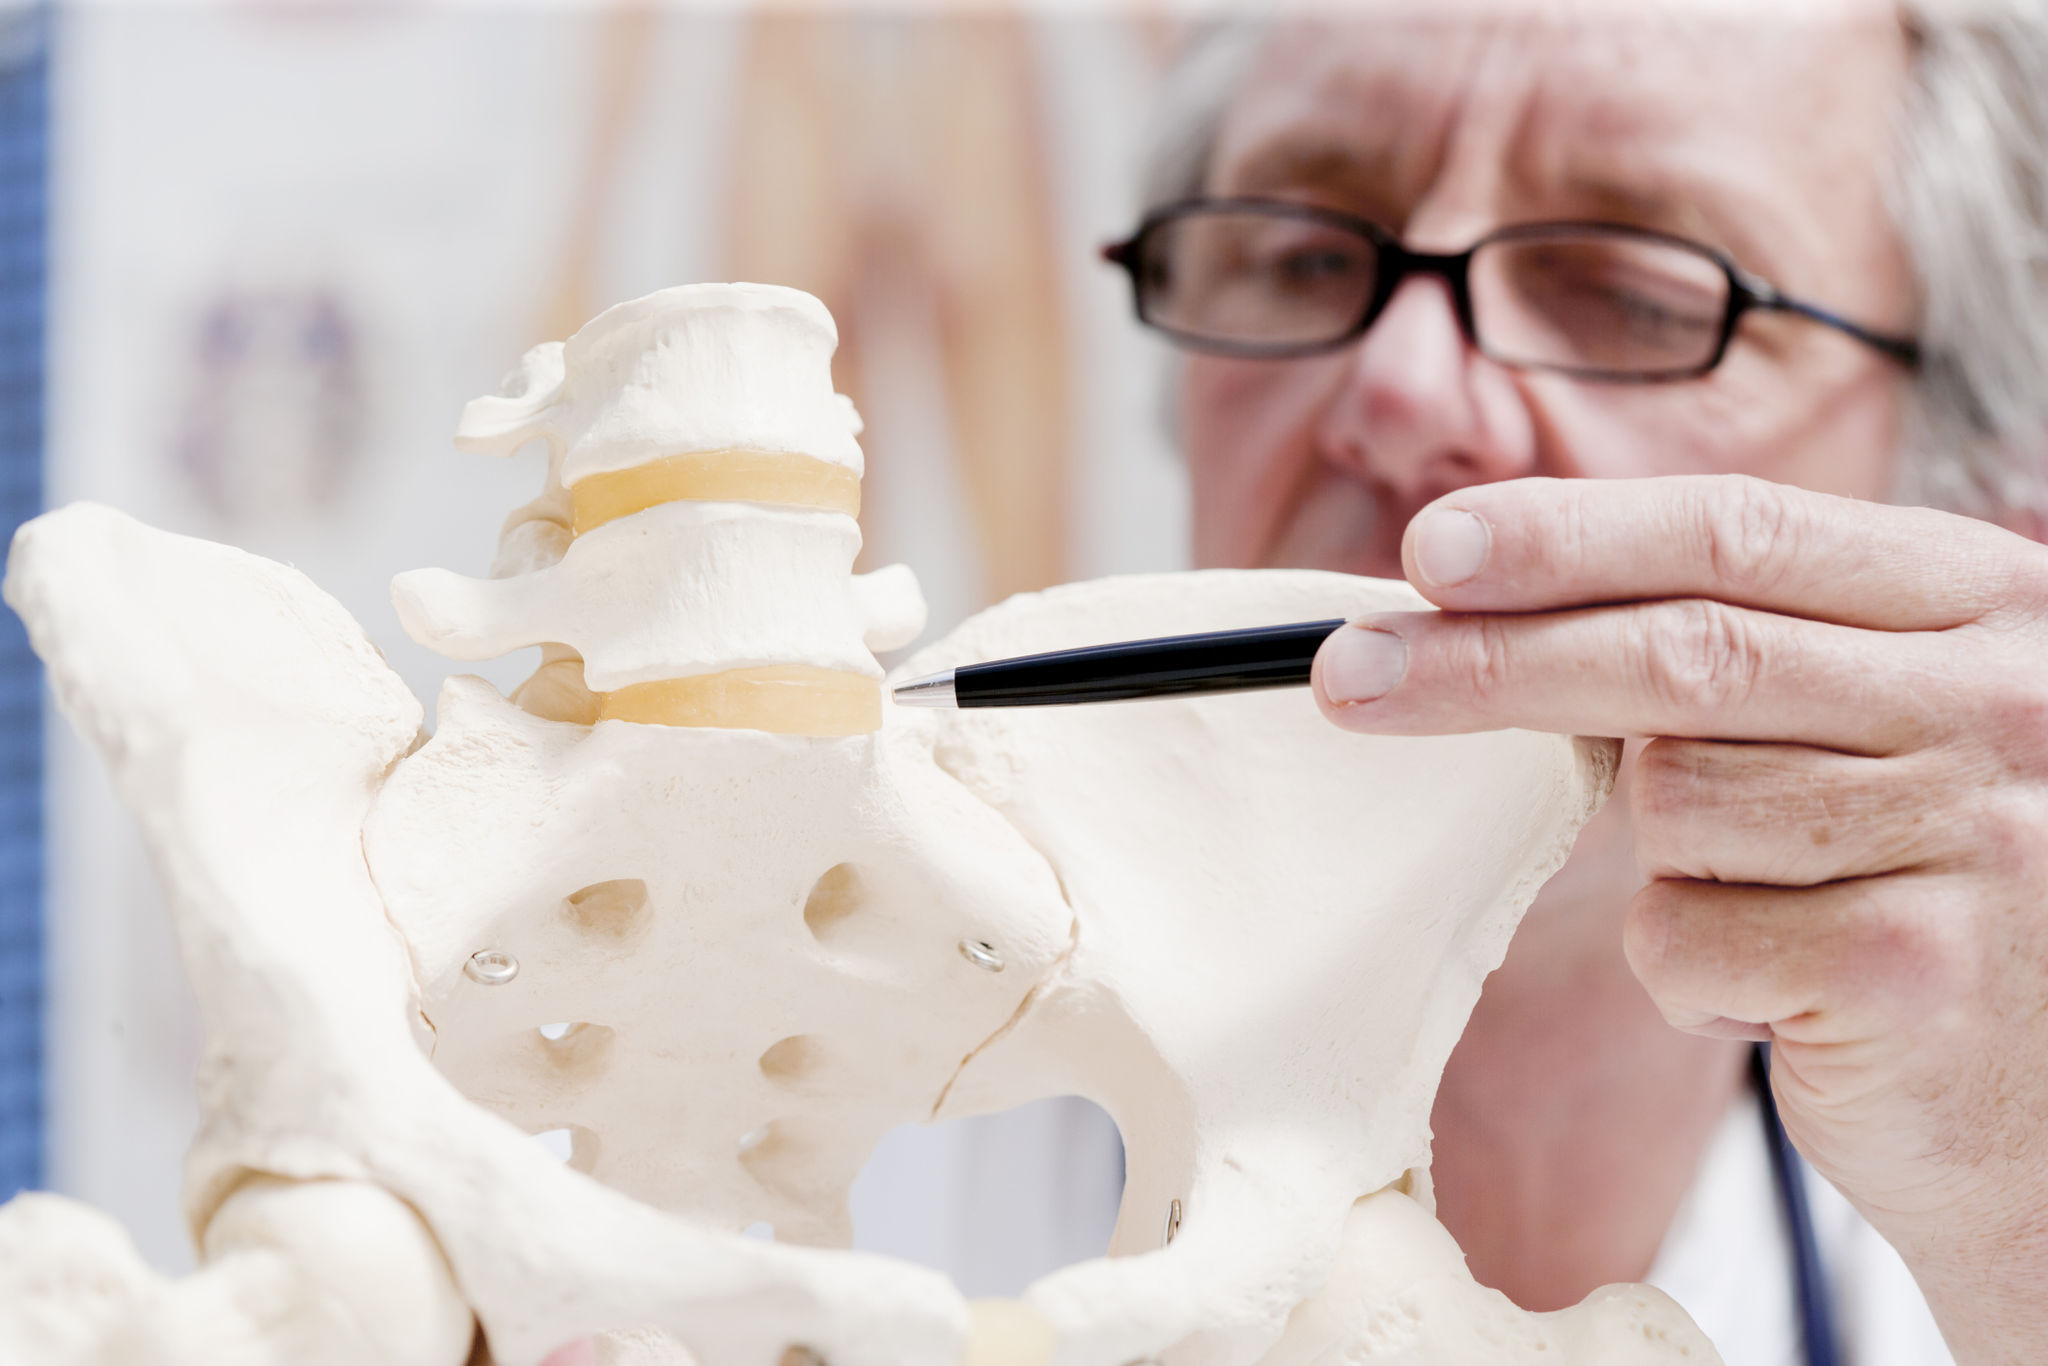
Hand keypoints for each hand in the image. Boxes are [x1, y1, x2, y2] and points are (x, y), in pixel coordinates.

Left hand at [1311, 474, 2047, 1365]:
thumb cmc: (1936, 893)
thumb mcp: (1886, 729)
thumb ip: (1744, 656)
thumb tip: (1481, 611)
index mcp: (1980, 606)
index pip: (1737, 531)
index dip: (1568, 535)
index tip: (1429, 548)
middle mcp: (1994, 701)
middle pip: (1678, 654)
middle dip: (1488, 662)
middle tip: (1348, 674)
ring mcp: (1970, 834)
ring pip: (1670, 806)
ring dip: (1664, 864)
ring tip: (1770, 908)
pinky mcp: (1914, 968)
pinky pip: (1685, 939)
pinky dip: (1691, 973)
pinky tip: (1784, 996)